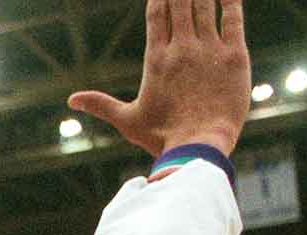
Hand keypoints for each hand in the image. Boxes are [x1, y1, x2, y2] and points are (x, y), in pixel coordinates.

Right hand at [68, 0, 248, 157]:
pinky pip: (234, 19)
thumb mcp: (127, 120)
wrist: (198, 147)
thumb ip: (101, 104)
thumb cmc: (161, 137)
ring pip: (206, 6)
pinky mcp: (234, 57)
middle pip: (181, 3)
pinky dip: (232, 1)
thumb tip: (71, 100)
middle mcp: (182, 48)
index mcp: (156, 59)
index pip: (156, 15)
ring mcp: (209, 50)